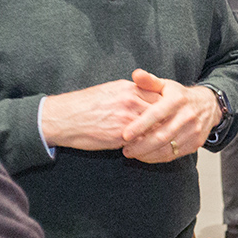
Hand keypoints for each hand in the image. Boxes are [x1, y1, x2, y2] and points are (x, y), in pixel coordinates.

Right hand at [41, 79, 160, 150]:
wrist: (64, 118)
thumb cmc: (85, 105)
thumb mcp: (110, 90)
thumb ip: (130, 93)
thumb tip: (145, 98)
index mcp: (129, 88)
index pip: (160, 96)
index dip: (167, 107)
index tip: (170, 114)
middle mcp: (130, 101)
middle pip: (162, 112)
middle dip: (167, 122)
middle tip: (173, 130)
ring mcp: (127, 118)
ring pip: (155, 128)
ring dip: (159, 135)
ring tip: (163, 142)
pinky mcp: (121, 135)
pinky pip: (142, 142)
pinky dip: (146, 147)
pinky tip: (147, 150)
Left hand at [120, 69, 219, 161]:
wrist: (209, 105)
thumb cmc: (180, 96)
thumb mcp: (166, 85)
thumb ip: (149, 81)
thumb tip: (135, 74)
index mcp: (177, 100)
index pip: (156, 114)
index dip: (140, 126)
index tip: (125, 135)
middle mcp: (187, 116)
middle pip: (162, 136)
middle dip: (141, 146)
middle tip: (125, 150)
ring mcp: (193, 131)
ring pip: (168, 149)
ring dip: (148, 154)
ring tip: (132, 153)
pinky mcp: (196, 144)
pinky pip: (174, 155)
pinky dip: (158, 158)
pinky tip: (146, 155)